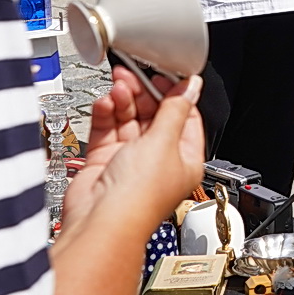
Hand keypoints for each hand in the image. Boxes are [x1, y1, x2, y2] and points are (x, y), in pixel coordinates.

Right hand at [61, 69, 204, 233]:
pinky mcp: (105, 160)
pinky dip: (106, 113)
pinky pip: (108, 129)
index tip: (163, 73)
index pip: (185, 117)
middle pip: (154, 115)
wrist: (100, 221)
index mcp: (185, 159)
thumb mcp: (165, 141)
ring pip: (129, 119)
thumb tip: (193, 86)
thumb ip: (175, 109)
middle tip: (132, 75)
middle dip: (143, 93)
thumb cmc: (139, 196)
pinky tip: (106, 103)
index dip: (174, 94)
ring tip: (118, 86)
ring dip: (124, 101)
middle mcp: (159, 160)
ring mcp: (131, 160)